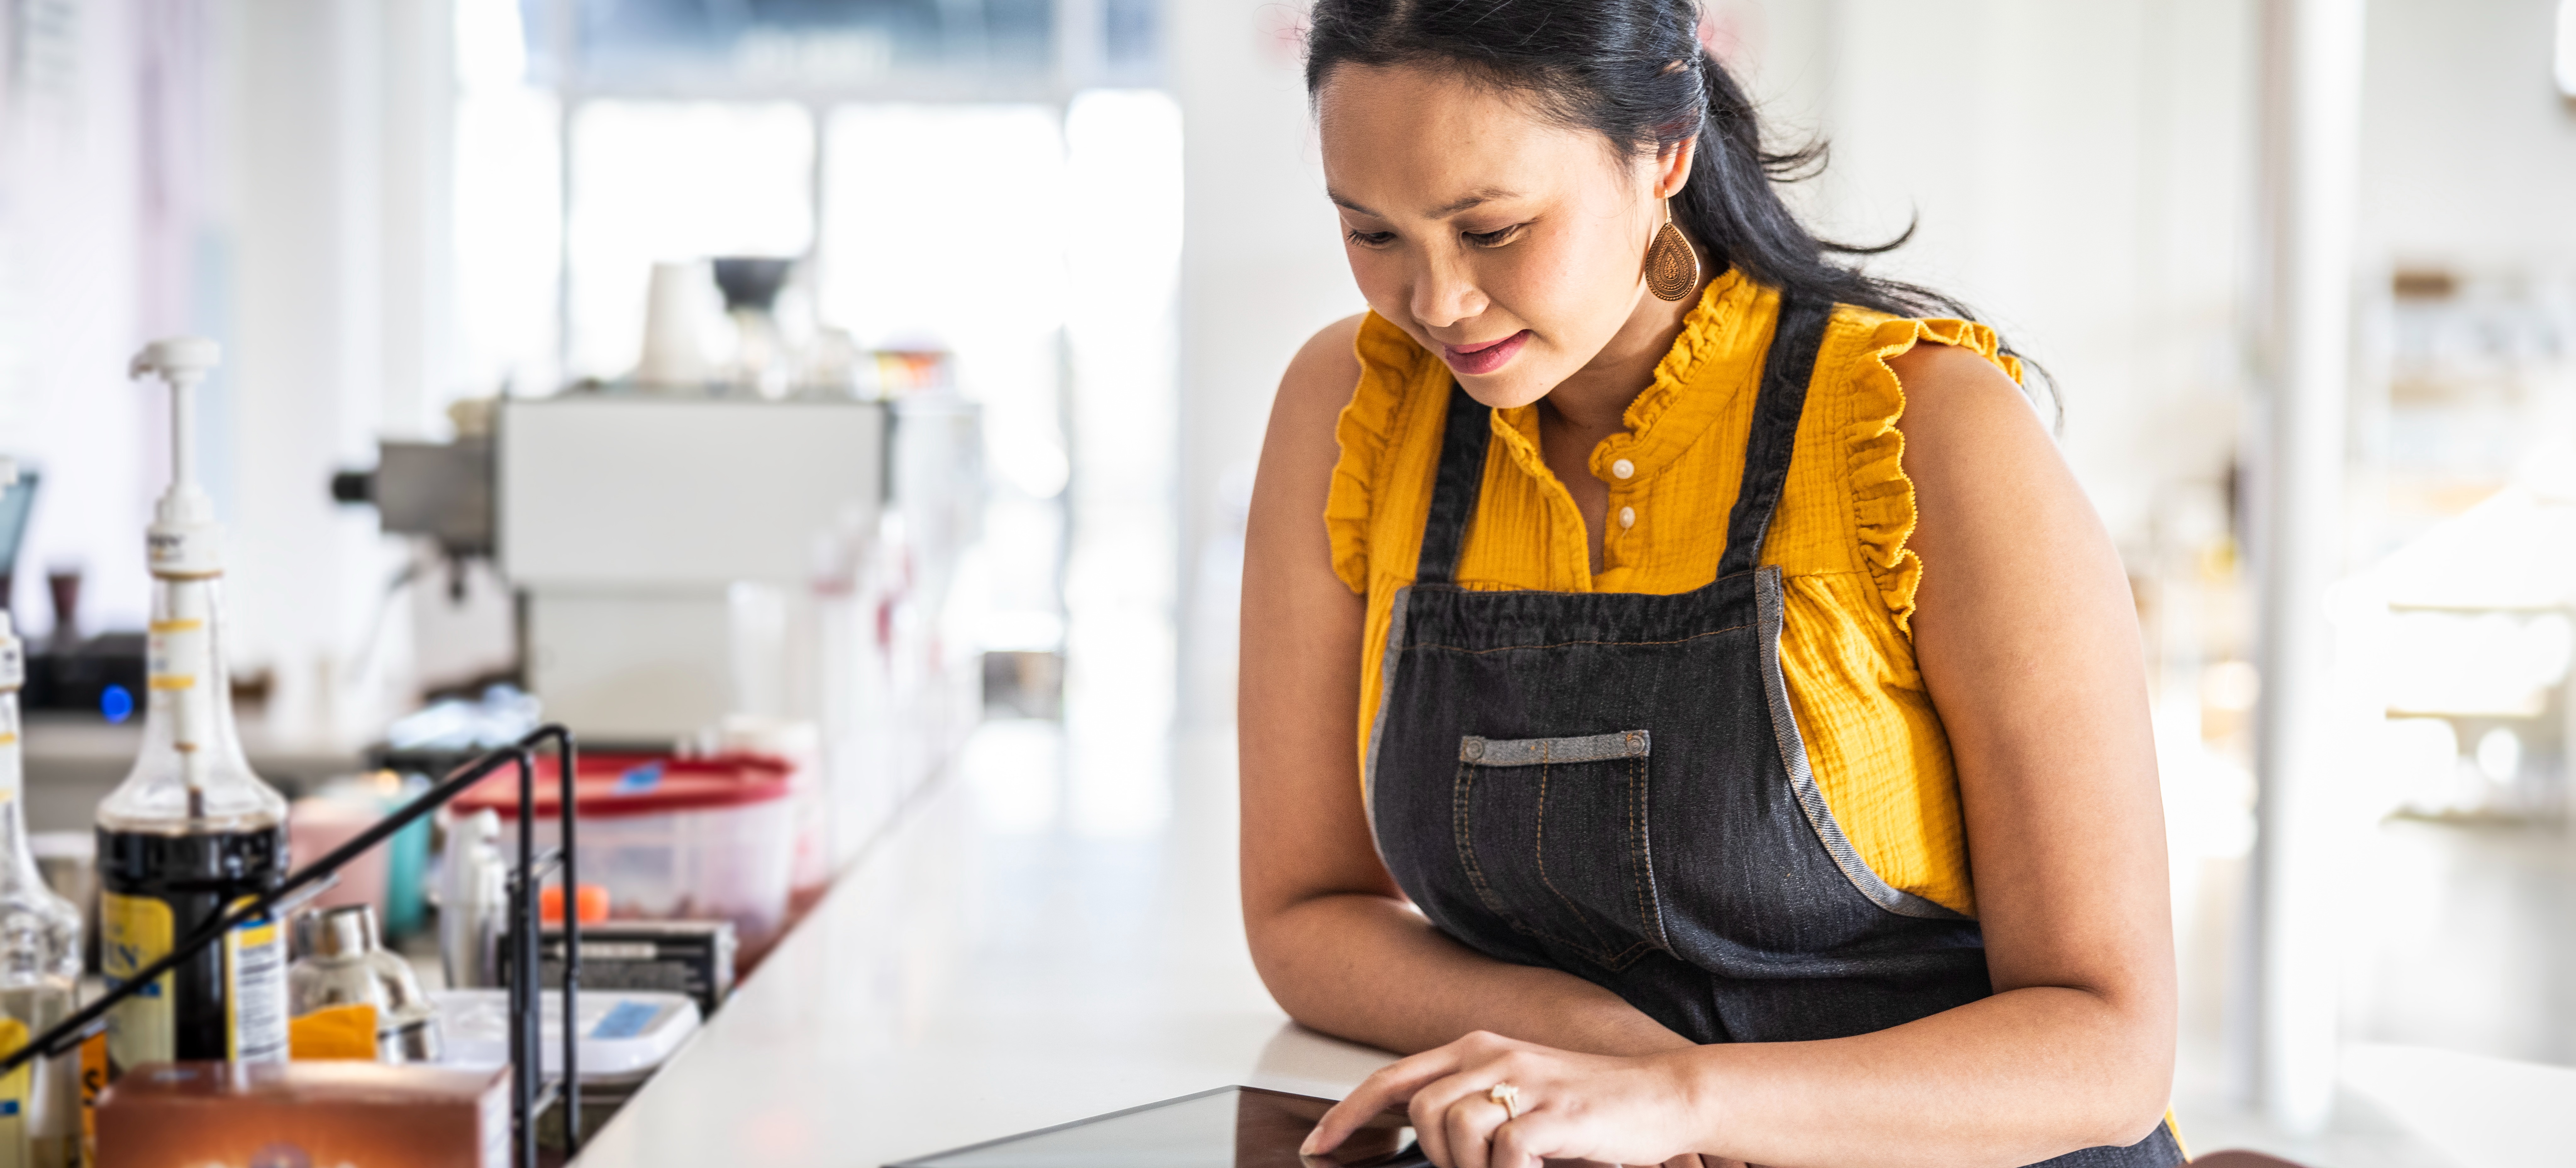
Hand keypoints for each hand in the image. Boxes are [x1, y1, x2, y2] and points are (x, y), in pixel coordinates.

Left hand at [1300, 1030, 1720, 1167]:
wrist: (1665, 1098)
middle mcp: (1493, 1055)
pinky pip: (1504, 1153)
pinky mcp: (1551, 1112)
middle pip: (1422, 1109)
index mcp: (1479, 1049)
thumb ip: (1473, 1111)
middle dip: (1436, 1155)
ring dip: (1474, 1167)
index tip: (1318, 1147)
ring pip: (1456, 1131)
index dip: (1348, 1114)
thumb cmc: (1590, 1110)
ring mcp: (1523, 1080)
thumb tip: (1427, 1146)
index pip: (1393, 1079)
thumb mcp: (1520, 1098)